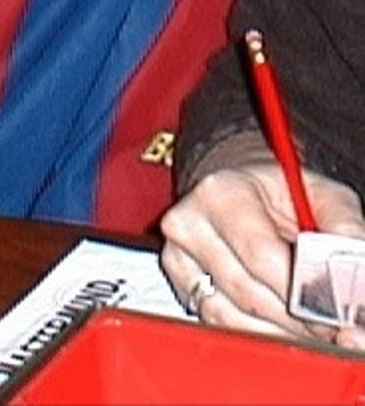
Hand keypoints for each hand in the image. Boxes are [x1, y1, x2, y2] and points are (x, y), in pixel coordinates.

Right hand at [160, 160, 364, 343]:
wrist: (240, 190)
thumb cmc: (280, 193)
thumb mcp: (322, 195)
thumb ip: (344, 231)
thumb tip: (355, 281)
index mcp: (221, 192)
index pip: (262, 256)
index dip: (305, 291)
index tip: (340, 311)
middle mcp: (189, 225)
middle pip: (250, 294)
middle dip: (301, 319)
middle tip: (338, 326)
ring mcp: (179, 258)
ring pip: (236, 319)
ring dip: (284, 332)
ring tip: (314, 324)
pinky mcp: (180, 285)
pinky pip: (223, 327)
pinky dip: (262, 335)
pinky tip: (286, 326)